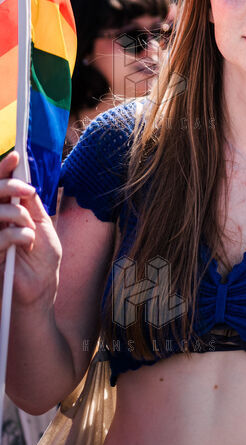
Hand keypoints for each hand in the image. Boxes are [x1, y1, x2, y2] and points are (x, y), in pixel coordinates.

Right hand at [0, 150, 61, 306]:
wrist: (39, 289)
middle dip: (9, 186)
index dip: (3, 169)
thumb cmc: (41, 259)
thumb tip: (26, 183)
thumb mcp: (42, 225)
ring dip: (18, 215)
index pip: (0, 187)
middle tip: (27, 191)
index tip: (15, 156)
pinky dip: (19, 235)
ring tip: (30, 229)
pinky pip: (1, 234)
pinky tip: (25, 244)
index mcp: (8, 212)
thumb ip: (31, 205)